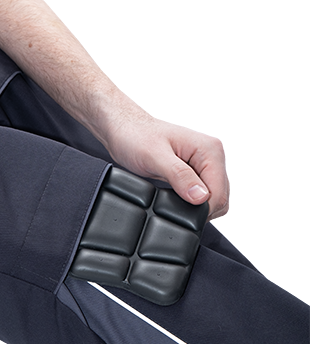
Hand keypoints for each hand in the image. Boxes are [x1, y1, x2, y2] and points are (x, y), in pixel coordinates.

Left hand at [104, 111, 228, 220]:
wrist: (123, 131)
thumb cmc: (135, 137)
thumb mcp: (154, 157)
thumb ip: (179, 176)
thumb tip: (201, 197)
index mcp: (209, 149)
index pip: (219, 191)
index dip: (203, 208)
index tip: (181, 213)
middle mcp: (211, 157)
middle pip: (219, 197)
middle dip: (199, 209)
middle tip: (171, 207)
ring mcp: (203, 166)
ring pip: (212, 199)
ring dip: (195, 207)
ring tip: (170, 202)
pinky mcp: (194, 174)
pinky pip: (201, 197)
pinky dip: (190, 204)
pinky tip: (173, 200)